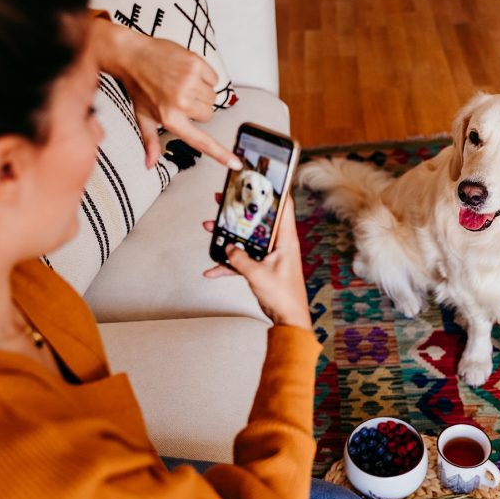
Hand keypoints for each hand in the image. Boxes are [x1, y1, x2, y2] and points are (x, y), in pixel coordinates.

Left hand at [90, 18, 241, 170]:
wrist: (132, 55)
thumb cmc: (138, 87)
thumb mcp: (143, 117)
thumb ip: (150, 142)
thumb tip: (150, 164)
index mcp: (170, 119)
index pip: (201, 141)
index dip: (221, 154)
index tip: (236, 164)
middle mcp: (182, 102)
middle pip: (209, 114)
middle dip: (199, 108)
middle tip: (180, 98)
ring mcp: (190, 82)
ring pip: (212, 97)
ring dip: (202, 92)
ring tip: (182, 84)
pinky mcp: (196, 65)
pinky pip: (214, 78)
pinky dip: (205, 76)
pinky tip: (188, 73)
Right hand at [203, 198, 310, 328]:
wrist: (288, 319)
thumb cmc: (284, 297)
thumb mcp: (258, 274)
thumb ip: (240, 259)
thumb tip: (229, 247)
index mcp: (285, 240)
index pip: (284, 207)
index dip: (275, 191)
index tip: (263, 178)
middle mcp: (279, 244)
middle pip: (259, 220)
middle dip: (241, 210)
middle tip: (225, 200)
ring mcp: (270, 256)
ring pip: (247, 239)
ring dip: (229, 236)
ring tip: (211, 227)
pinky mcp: (262, 268)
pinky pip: (242, 260)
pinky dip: (228, 263)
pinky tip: (212, 269)